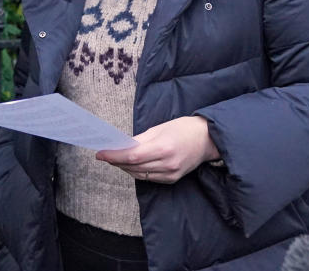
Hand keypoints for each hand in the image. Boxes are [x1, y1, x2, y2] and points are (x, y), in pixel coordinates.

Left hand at [96, 116, 220, 183]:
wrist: (208, 139)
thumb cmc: (185, 128)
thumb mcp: (161, 128)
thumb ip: (140, 139)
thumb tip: (122, 146)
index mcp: (163, 148)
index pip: (132, 156)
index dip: (114, 156)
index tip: (100, 153)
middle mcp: (167, 164)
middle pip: (133, 167)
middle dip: (117, 161)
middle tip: (105, 154)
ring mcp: (170, 174)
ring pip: (139, 174)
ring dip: (125, 167)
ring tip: (116, 160)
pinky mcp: (172, 179)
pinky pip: (149, 178)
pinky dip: (138, 172)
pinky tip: (132, 165)